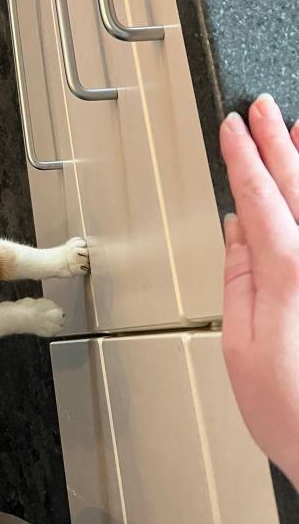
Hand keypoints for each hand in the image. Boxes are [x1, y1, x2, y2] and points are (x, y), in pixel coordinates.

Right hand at [220, 94, 298, 486]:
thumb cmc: (294, 413)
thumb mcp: (240, 344)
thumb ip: (240, 279)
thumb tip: (238, 233)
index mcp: (291, 275)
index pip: (260, 197)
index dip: (243, 158)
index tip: (231, 129)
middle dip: (277, 143)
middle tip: (263, 110)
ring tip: (298, 129)